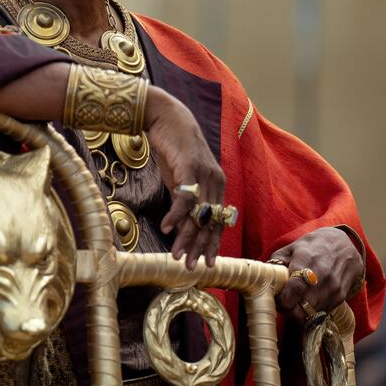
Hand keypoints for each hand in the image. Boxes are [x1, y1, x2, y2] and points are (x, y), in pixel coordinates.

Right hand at [145, 87, 225, 268]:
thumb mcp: (182, 177)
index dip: (211, 244)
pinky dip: (176, 215)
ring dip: (187, 237)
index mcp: (217, 185)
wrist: (167, 117)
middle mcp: (215, 181)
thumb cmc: (174, 148)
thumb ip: (187, 198)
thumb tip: (182, 224)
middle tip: (193, 268)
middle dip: (200, 247)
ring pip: (197, 214)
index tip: (207, 264)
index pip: (216, 221)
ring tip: (179, 256)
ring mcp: (204, 174)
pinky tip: (168, 229)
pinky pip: (184, 197)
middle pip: (209, 221)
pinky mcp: (189, 167)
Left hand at [271, 227, 363, 323]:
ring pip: (312, 314)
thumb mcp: (292, 247)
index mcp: (307, 261)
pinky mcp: (340, 298)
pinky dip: (311, 312)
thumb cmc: (313, 246)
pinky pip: (321, 313)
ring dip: (299, 312)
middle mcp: (323, 277)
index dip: (283, 300)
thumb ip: (278, 262)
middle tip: (283, 303)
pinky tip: (307, 300)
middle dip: (289, 310)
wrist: (345, 245)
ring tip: (294, 301)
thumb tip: (267, 279)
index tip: (277, 298)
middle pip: (303, 307)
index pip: (295, 289)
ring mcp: (333, 289)